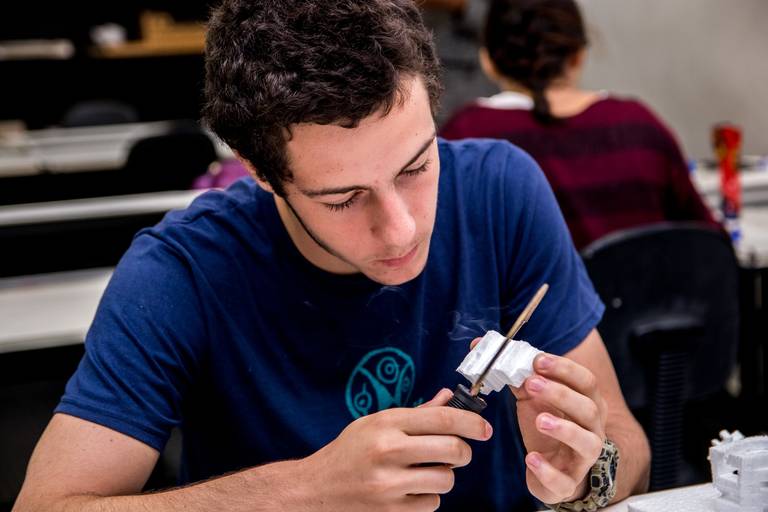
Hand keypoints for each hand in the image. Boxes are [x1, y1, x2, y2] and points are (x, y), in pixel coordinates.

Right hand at [297, 389, 492, 510]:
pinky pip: (431, 504)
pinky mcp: (390, 510)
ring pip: (446, 480)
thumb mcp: (375, 423)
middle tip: (458, 453)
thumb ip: (415, 413)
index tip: (484, 429)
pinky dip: (427, 499)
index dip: (471, 423)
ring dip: (444, 477)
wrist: (315, 489)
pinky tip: (410, 491)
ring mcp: (389, 484)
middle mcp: (388, 450)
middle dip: (464, 452)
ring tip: (426, 473)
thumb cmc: (348, 452)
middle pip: (453, 449)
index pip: (442, 418)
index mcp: (386, 423)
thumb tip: (449, 397)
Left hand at [469, 335, 607, 504]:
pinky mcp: (567, 483)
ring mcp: (583, 458)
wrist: (556, 470)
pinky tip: (531, 459)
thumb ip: (513, 373)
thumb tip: (479, 345)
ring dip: (564, 429)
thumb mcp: (532, 399)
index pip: (586, 381)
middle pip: (589, 408)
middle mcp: (592, 429)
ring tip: (540, 420)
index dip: (565, 369)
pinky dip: (548, 470)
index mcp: (586, 403)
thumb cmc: (546, 427)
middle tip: (532, 383)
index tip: (538, 360)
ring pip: (587, 443)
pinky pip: (564, 480)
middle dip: (561, 394)